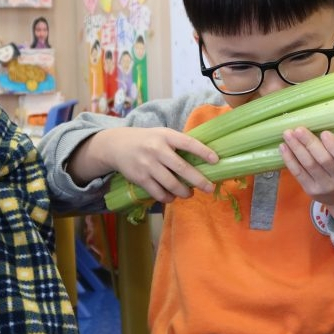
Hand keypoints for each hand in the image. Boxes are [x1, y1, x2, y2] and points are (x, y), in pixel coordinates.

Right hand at [73, 126, 218, 203]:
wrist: (117, 145)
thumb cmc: (147, 140)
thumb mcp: (162, 135)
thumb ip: (179, 144)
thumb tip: (204, 159)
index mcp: (166, 136)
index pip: (188, 143)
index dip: (203, 152)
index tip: (216, 160)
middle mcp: (157, 150)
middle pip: (182, 168)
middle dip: (199, 180)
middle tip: (209, 188)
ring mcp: (148, 165)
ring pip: (171, 184)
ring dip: (184, 192)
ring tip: (189, 193)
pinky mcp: (140, 178)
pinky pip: (158, 193)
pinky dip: (168, 198)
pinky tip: (172, 197)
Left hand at [280, 127, 333, 234]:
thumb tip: (321, 123)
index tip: (324, 132)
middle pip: (323, 160)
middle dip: (309, 143)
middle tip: (299, 129)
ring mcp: (323, 186)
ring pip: (308, 165)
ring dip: (296, 148)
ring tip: (288, 134)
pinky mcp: (310, 190)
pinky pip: (298, 173)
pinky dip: (289, 159)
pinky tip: (283, 147)